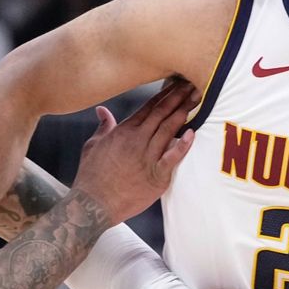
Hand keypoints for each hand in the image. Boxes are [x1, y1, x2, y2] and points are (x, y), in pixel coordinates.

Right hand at [73, 81, 196, 223]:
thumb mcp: (92, 145)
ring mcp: (147, 158)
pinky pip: (172, 158)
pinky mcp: (155, 177)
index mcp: (124, 131)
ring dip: (183, 113)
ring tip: (197, 99)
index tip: (177, 84)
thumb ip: (103, 126)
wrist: (92, 204)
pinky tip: (192, 133)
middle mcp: (137, 140)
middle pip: (162, 114)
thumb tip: (102, 110)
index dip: (165, 94)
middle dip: (178, 98)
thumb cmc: (91, 176)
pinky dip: (182, 145)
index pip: (148, 108)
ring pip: (168, 130)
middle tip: (193, 84)